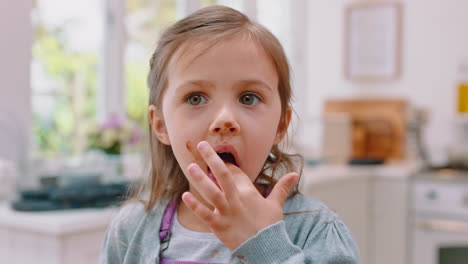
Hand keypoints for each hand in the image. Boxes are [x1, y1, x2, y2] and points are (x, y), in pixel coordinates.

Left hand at [182, 141, 298, 249]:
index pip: (236, 174)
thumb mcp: (276, 205)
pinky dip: (194, 205)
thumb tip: (295, 173)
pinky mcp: (218, 226)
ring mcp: (226, 212)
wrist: (265, 248)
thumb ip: (282, 187)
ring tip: (190, 167)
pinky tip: (185, 195)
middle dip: (211, 159)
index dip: (227, 165)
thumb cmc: (270, 226)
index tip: (219, 158)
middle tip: (202, 144)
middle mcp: (236, 199)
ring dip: (200, 179)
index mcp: (249, 192)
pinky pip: (204, 214)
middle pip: (222, 175)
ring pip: (211, 192)